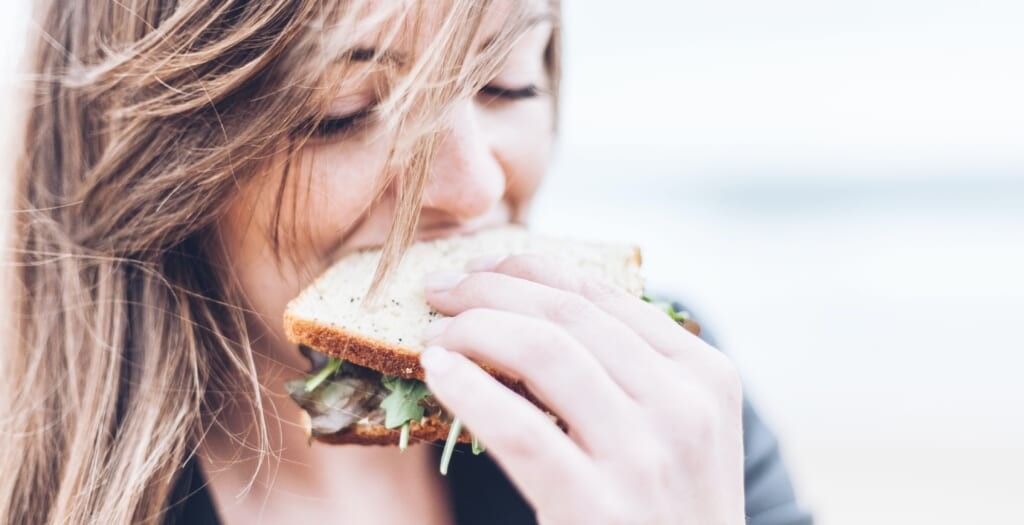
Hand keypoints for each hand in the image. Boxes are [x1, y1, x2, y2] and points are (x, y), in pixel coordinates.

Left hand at [420, 253, 744, 523]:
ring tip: (433, 335)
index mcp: (704, 374)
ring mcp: (646, 457)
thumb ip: (629, 372)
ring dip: (473, 329)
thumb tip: (531, 309)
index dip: (527, 269)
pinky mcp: (599, 507)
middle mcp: (685, 406)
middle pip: (567, 314)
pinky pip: (519, 429)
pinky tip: (437, 373)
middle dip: (489, 290)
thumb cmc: (664, 513)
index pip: (601, 294)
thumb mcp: (675, 433)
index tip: (478, 270)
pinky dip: (469, 390)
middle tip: (438, 293)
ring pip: (544, 352)